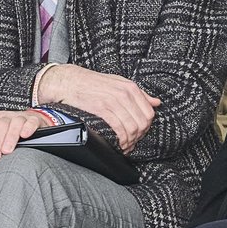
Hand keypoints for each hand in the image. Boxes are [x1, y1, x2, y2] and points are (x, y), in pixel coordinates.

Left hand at [0, 108, 51, 161]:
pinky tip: (25, 135)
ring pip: (15, 123)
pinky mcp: (34, 120)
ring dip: (11, 137)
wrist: (31, 123)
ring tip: (8, 150)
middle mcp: (7, 116)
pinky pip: (31, 122)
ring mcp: (21, 117)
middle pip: (0, 125)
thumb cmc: (8, 130)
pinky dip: (28, 128)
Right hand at [34, 63, 158, 149]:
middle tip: (132, 143)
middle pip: (142, 123)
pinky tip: (118, 145)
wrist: (70, 81)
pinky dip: (121, 141)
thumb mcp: (119, 83)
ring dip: (130, 142)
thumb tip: (156, 102)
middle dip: (139, 137)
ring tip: (125, 146)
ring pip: (132, 128)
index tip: (140, 134)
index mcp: (131, 88)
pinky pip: (119, 129)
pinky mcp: (102, 109)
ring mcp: (113, 102)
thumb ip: (139, 94)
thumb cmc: (94, 84)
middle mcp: (125, 94)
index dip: (146, 128)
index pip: (149, 113)